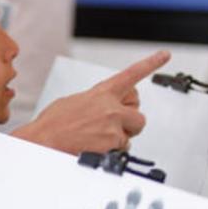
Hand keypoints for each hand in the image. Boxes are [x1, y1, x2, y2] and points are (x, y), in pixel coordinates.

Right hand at [13, 50, 170, 154]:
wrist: (42, 141)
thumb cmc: (52, 124)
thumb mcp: (73, 102)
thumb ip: (94, 102)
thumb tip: (101, 109)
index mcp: (101, 93)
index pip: (131, 74)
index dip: (151, 64)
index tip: (164, 55)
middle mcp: (110, 107)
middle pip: (139, 115)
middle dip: (130, 124)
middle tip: (114, 127)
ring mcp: (112, 126)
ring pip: (130, 136)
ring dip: (118, 140)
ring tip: (95, 140)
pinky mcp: (111, 143)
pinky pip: (121, 151)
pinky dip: (110, 152)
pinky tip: (92, 148)